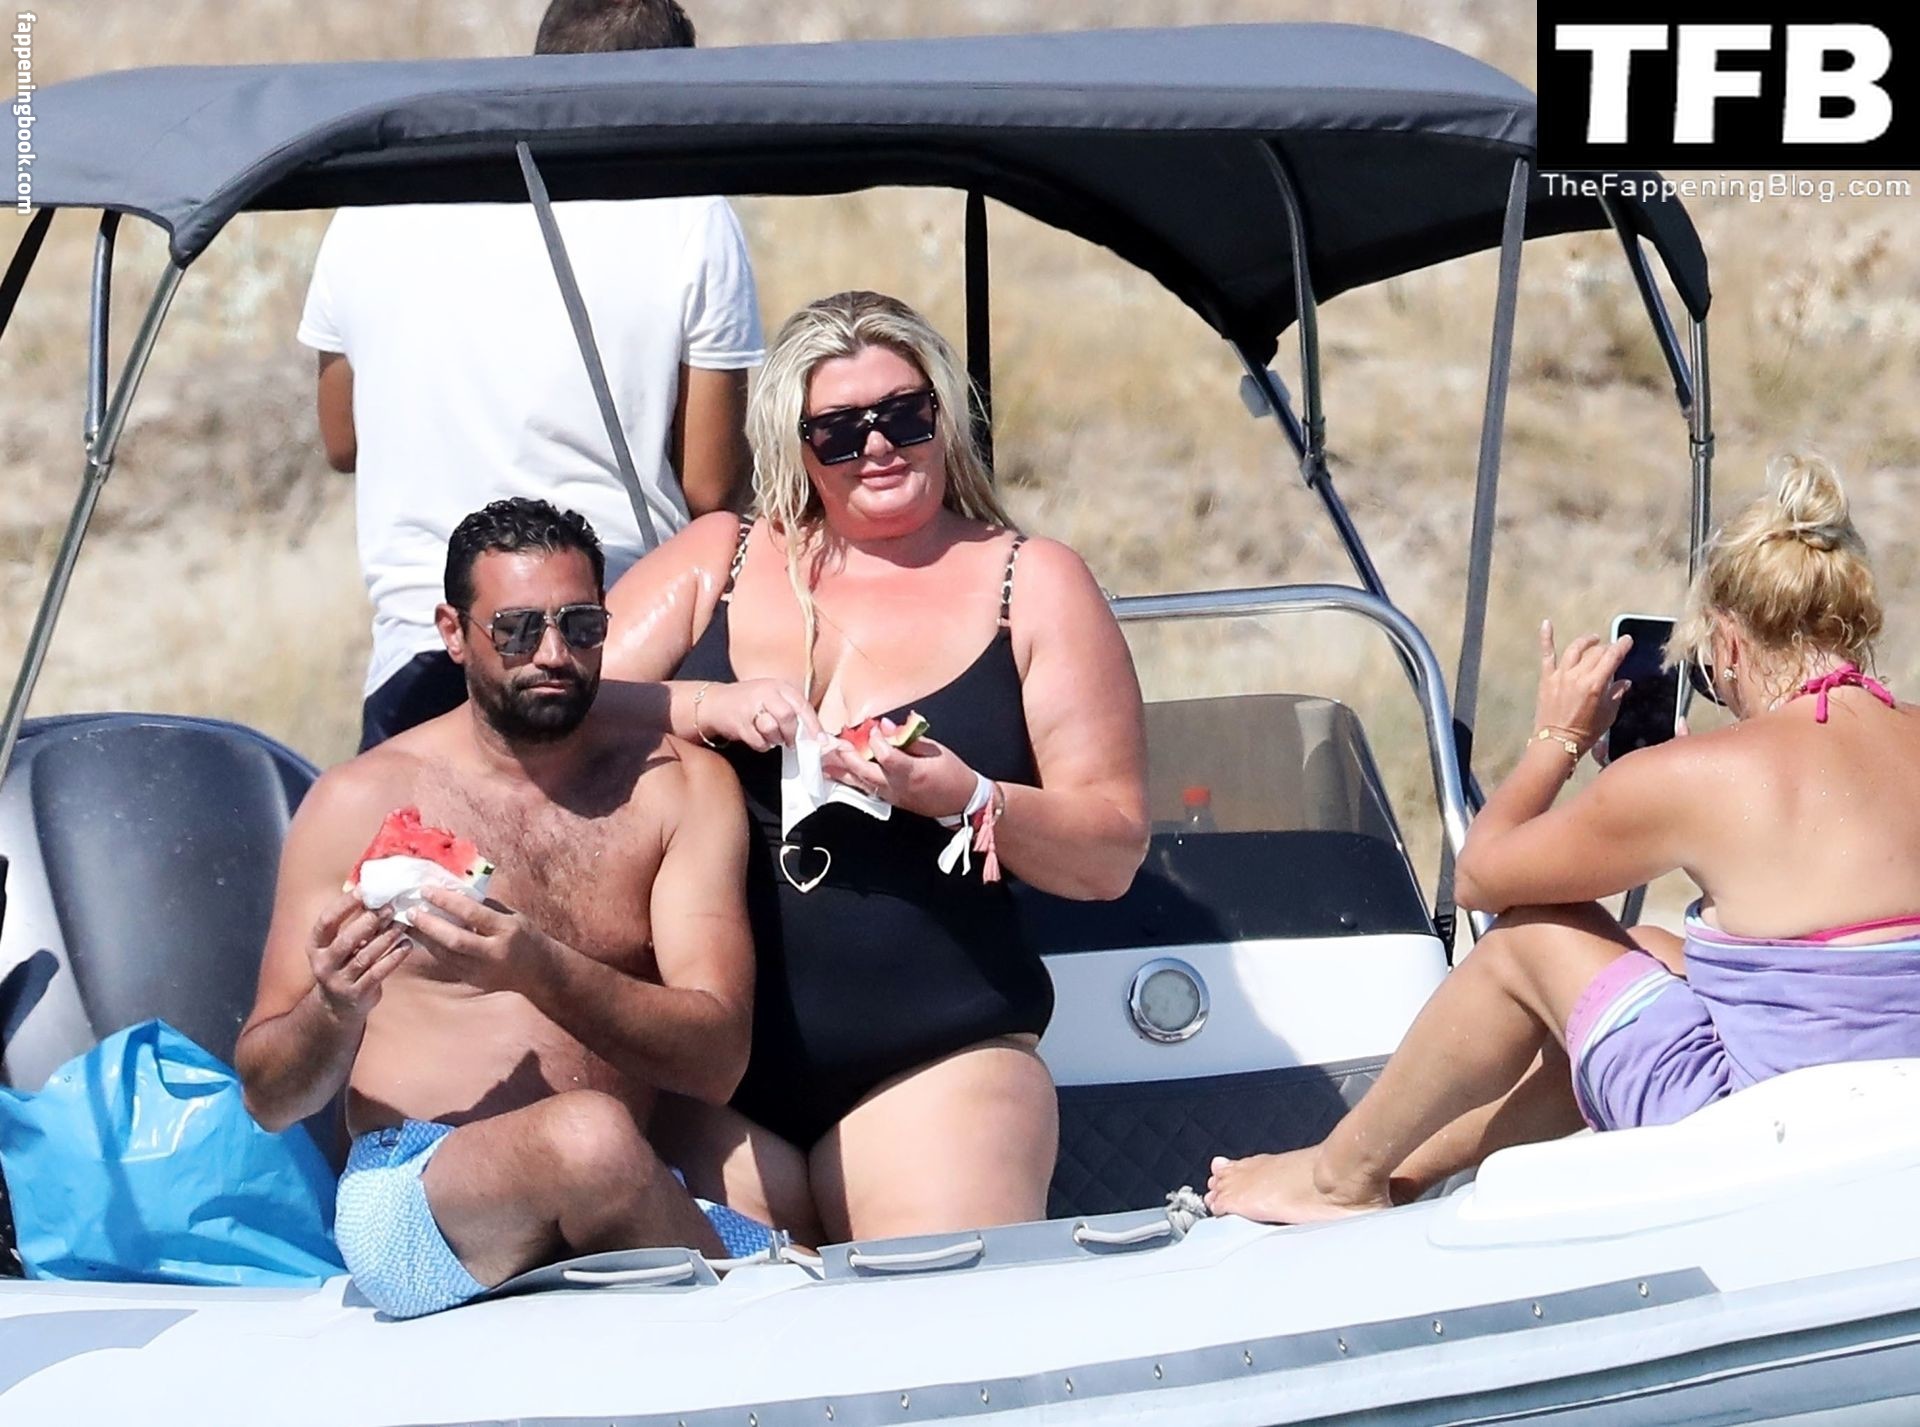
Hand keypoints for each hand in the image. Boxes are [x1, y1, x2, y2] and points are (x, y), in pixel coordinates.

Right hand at [308, 890, 409, 1020]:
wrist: (338, 1006)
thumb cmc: (344, 962)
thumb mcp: (337, 944)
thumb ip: (352, 922)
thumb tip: (373, 891)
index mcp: (315, 945)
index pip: (327, 921)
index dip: (345, 905)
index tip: (364, 890)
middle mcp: (323, 964)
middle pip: (346, 940)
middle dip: (369, 922)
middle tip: (390, 907)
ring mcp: (339, 981)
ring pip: (365, 956)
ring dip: (386, 938)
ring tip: (403, 923)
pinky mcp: (357, 994)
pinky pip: (378, 973)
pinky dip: (394, 958)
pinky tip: (407, 945)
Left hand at [408, 888, 554, 994]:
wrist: (540, 972)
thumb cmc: (525, 936)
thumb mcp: (512, 916)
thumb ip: (485, 906)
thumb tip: (454, 892)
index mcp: (507, 929)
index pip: (472, 913)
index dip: (446, 901)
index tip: (426, 890)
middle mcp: (494, 952)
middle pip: (455, 939)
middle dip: (429, 925)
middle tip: (411, 911)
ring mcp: (484, 970)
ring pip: (446, 955)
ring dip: (425, 939)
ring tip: (409, 925)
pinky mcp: (475, 981)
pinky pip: (449, 964)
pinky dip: (434, 950)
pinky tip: (423, 939)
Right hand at [693, 678, 820, 752]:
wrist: (714, 703)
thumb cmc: (749, 702)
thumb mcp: (773, 698)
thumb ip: (793, 712)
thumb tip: (815, 735)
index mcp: (779, 686)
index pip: (802, 705)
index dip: (813, 725)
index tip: (820, 741)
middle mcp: (765, 692)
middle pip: (787, 715)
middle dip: (792, 733)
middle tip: (791, 742)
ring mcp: (750, 706)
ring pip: (772, 728)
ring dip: (775, 738)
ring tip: (771, 736)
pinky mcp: (739, 722)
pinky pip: (758, 740)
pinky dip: (761, 744)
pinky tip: (757, 737)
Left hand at [822, 724, 978, 819]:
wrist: (962, 803)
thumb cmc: (952, 773)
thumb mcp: (936, 750)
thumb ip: (908, 737)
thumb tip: (883, 725)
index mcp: (912, 772)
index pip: (885, 755)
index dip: (876, 739)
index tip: (872, 727)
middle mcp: (898, 787)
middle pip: (865, 772)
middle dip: (846, 756)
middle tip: (830, 743)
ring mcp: (892, 796)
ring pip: (860, 783)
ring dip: (841, 771)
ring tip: (823, 761)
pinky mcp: (891, 801)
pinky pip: (866, 790)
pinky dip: (851, 780)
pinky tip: (838, 774)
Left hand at [1534, 620, 1631, 755]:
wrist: (1557, 742)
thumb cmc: (1585, 733)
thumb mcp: (1608, 715)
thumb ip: (1616, 694)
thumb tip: (1624, 682)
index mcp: (1595, 684)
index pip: (1612, 658)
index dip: (1621, 646)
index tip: (1627, 640)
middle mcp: (1577, 676)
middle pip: (1595, 653)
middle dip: (1606, 649)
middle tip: (1611, 650)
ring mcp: (1560, 675)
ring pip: (1575, 649)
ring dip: (1586, 642)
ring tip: (1593, 639)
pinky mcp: (1547, 678)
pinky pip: (1546, 654)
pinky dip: (1546, 638)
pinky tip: (1546, 623)